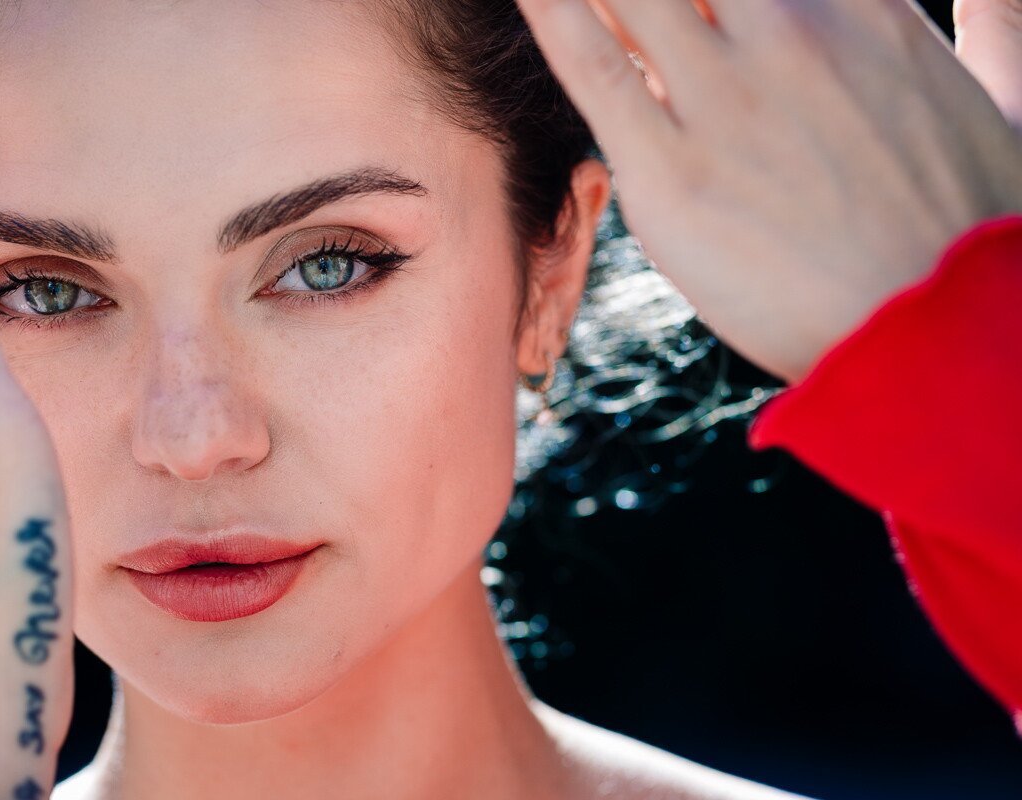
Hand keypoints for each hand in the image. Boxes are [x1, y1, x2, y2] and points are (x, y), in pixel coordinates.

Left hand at [514, 0, 1021, 382]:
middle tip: (629, 4)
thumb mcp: (1006, 94)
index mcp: (863, 1)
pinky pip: (585, 65)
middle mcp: (791, 26)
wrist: (944, 338)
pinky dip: (547, 14)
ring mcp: (728, 96)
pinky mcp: (671, 173)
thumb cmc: (979, 226)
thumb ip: (995, 22)